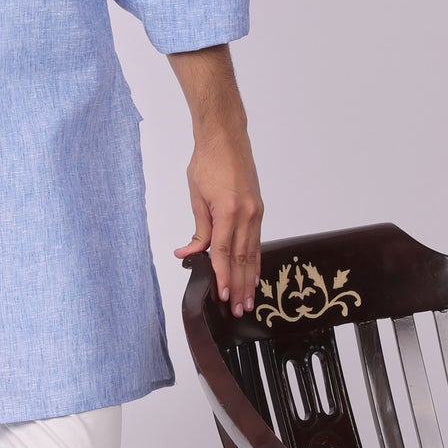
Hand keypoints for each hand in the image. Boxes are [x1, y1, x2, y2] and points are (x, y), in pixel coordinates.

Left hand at [172, 117, 263, 317]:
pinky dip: (255, 260)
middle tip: (239, 309)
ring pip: (253, 253)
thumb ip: (198, 229)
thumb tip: (189, 252)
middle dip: (239, 286)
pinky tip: (254, 275)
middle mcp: (247, 214)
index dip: (222, 276)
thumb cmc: (208, 162)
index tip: (223, 297)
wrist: (226, 138)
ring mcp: (256, 212)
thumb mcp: (196, 196)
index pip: (223, 252)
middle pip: (242, 258)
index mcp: (229, 210)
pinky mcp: (258, 210)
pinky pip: (257, 241)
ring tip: (249, 300)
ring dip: (250, 278)